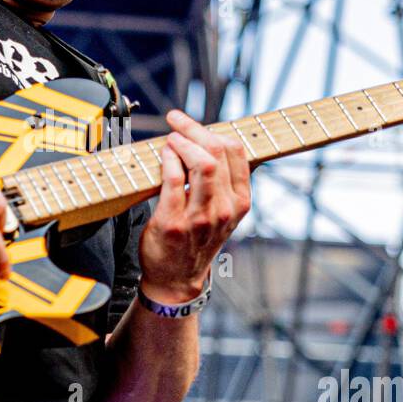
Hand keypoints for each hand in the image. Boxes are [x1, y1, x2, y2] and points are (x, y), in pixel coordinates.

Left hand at [138, 109, 250, 302]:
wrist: (176, 279)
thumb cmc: (195, 240)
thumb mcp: (221, 213)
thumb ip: (221, 182)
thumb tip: (205, 140)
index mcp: (240, 202)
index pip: (237, 152)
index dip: (214, 129)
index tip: (193, 124)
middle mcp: (225, 209)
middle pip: (218, 152)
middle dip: (194, 129)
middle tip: (176, 121)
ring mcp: (201, 217)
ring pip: (201, 163)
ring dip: (182, 142)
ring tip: (170, 139)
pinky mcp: (175, 222)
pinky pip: (174, 180)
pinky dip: (167, 160)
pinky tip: (162, 156)